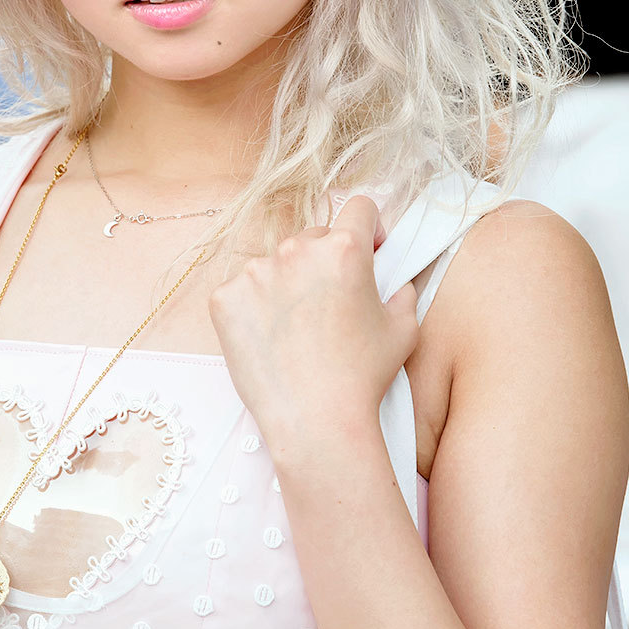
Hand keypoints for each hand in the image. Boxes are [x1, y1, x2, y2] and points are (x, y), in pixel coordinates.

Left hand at [208, 196, 418, 451]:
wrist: (315, 421)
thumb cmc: (363, 378)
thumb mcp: (404, 330)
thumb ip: (402, 294)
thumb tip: (398, 283)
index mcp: (345, 249)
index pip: (360, 207)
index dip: (368, 228)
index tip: (368, 249)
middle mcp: (297, 250)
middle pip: (314, 236)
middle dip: (324, 261)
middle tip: (329, 304)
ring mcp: (255, 271)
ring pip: (275, 264)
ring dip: (286, 283)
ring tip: (296, 330)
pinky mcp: (224, 298)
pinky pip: (241, 290)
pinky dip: (253, 308)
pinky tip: (268, 339)